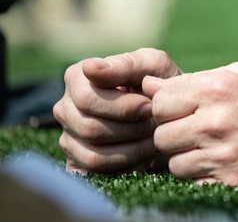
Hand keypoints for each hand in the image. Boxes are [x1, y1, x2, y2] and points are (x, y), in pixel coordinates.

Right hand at [53, 48, 182, 174]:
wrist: (170, 112)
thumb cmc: (159, 85)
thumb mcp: (152, 65)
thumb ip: (124, 64)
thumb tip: (90, 68)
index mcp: (77, 78)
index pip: (87, 99)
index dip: (124, 107)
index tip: (149, 107)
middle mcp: (65, 108)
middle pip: (90, 128)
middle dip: (131, 129)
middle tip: (155, 125)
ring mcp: (68, 137)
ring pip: (93, 155)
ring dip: (132, 151)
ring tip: (154, 140)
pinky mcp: (77, 163)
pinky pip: (96, 174)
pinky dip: (126, 167)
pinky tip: (143, 155)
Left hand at [143, 62, 237, 184]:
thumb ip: (197, 79)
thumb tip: (148, 84)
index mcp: (219, 89)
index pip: (160, 101)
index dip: (169, 107)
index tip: (184, 110)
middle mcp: (217, 121)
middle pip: (161, 134)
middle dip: (174, 133)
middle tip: (196, 131)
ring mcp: (223, 155)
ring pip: (173, 162)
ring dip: (187, 156)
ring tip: (212, 147)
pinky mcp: (229, 182)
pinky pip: (192, 183)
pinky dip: (202, 175)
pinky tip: (222, 163)